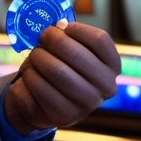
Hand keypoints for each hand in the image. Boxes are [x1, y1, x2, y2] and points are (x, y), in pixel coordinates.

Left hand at [3, 21, 120, 134]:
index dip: (77, 29)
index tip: (60, 25)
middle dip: (51, 41)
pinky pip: (38, 87)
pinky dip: (28, 77)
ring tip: (33, 57)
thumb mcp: (72, 50)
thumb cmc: (63, 66)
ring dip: (37, 59)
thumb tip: (54, 25)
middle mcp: (105, 87)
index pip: (100, 40)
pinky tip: (29, 75)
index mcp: (112, 67)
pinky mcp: (63, 115)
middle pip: (75, 55)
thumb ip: (67, 36)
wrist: (48, 103)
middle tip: (40, 37)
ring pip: (55, 71)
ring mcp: (86, 104)